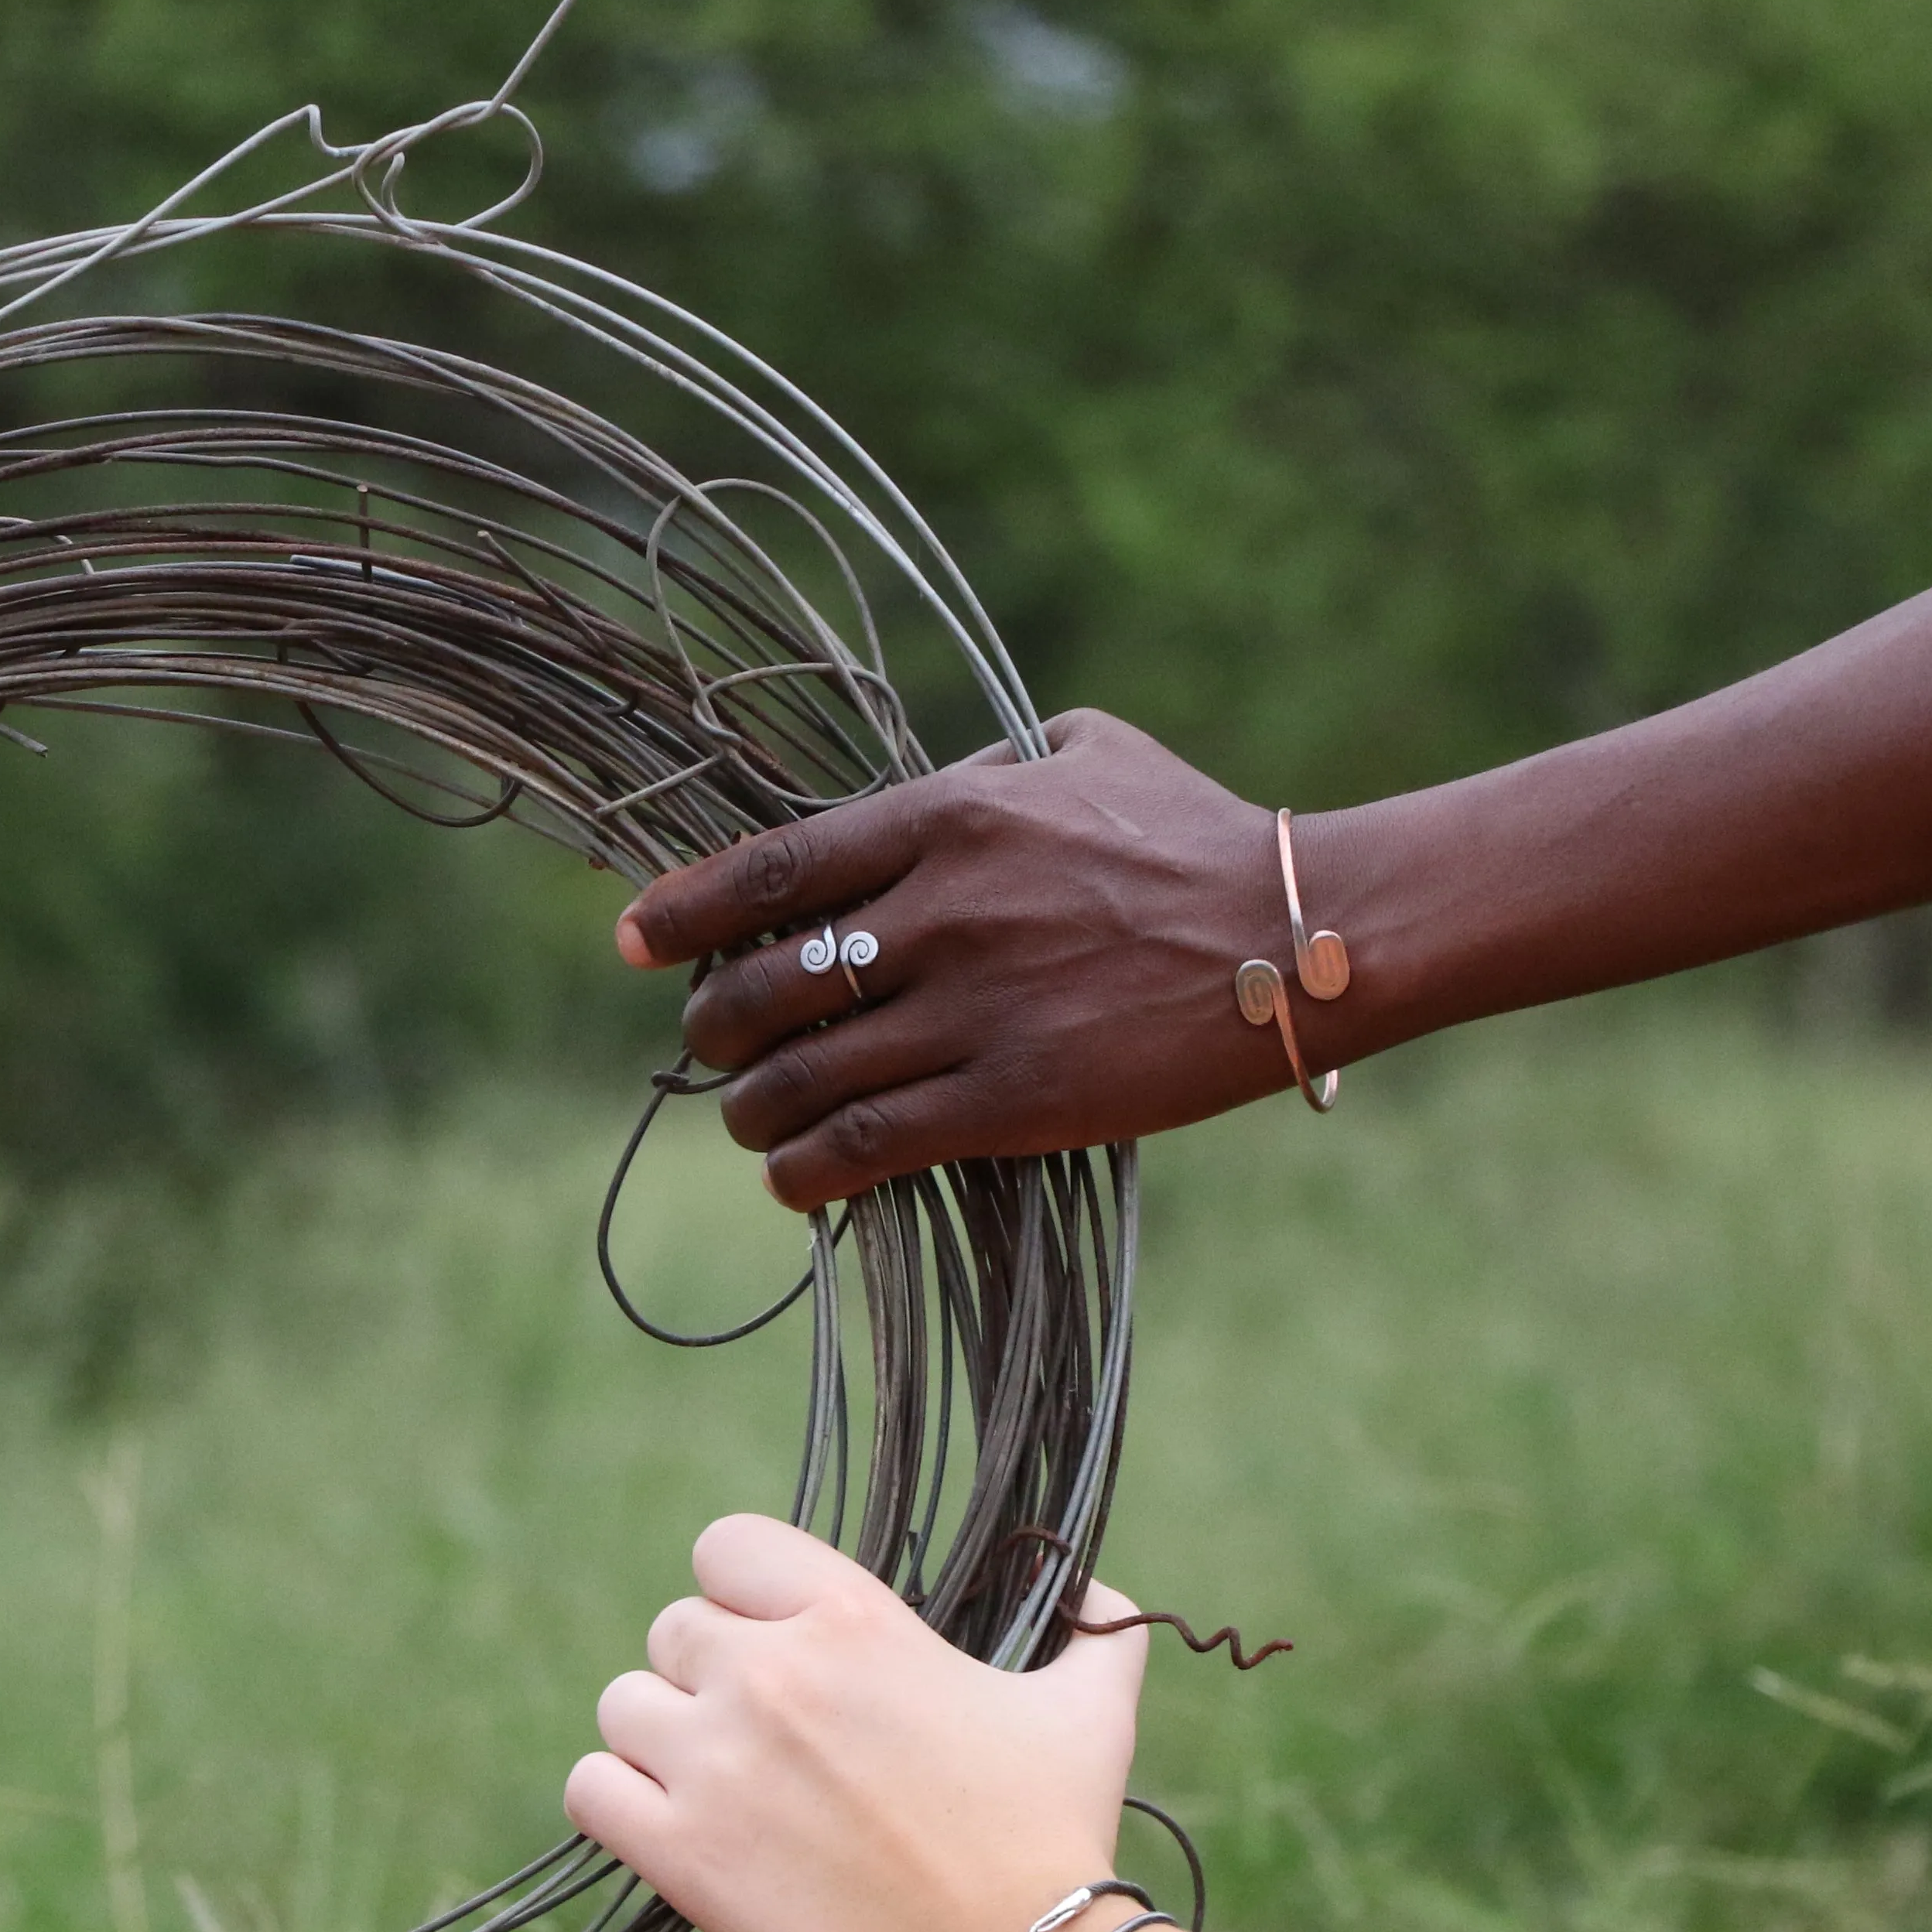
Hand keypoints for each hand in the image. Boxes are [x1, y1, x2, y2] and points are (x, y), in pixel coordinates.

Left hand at [567, 1515, 1150, 1931]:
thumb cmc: (1056, 1837)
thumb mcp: (1092, 1708)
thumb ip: (1094, 1631)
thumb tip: (1095, 1590)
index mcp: (850, 1617)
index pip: (726, 1547)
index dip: (742, 1591)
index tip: (773, 1640)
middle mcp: (769, 1675)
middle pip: (671, 1630)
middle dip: (707, 1675)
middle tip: (761, 1739)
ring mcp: (716, 1763)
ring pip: (621, 1707)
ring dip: (658, 1741)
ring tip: (716, 1788)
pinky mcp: (683, 1855)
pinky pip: (590, 1790)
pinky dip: (617, 1805)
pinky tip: (670, 1832)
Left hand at [613, 712, 1301, 1205]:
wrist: (1301, 934)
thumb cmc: (1195, 836)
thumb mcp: (1086, 751)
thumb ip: (985, 765)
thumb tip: (910, 782)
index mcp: (949, 816)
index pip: (770, 871)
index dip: (682, 913)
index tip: (631, 940)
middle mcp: (942, 911)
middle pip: (762, 986)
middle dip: (715, 1027)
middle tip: (716, 1043)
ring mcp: (974, 1008)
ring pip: (799, 1078)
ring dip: (753, 1111)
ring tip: (755, 1121)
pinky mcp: (1015, 1097)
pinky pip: (866, 1144)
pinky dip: (807, 1171)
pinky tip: (798, 1180)